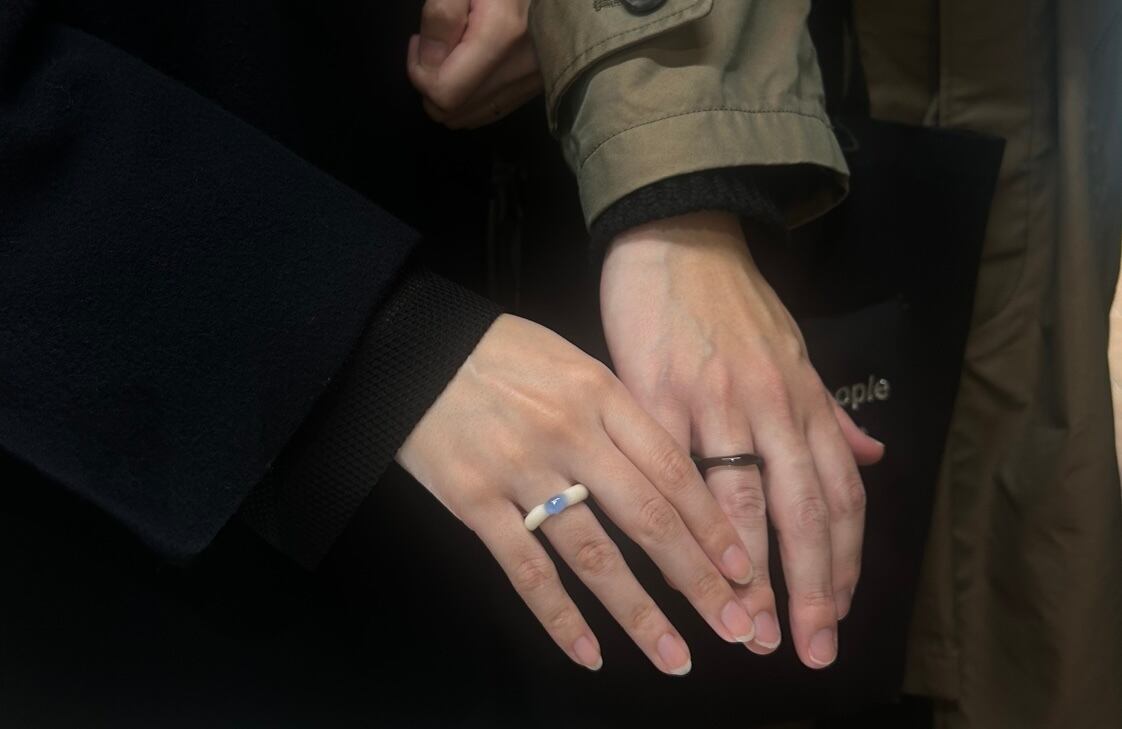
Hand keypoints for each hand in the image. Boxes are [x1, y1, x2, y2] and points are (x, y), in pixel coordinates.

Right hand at [396, 314, 758, 673]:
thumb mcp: (572, 361)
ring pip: (593, 555)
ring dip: (638, 613)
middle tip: (737, 629)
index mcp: (601, 395)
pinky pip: (524, 570)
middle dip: (698, 581)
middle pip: (648, 519)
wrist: (410, 347)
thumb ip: (619, 413)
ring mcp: (521, 470)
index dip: (714, 527)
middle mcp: (570, 434)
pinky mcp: (474, 501)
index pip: (674, 471)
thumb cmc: (498, 352)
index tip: (747, 572)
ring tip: (675, 657)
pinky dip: (559, 617)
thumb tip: (672, 470)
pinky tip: (589, 654)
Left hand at [406, 0, 540, 128]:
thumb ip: (442, 15)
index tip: (420, 40)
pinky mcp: (537, 86)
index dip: (419, 71)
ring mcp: (531, 82)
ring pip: (468, 117)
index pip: (443, 93)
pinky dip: (470, 97)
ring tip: (452, 55)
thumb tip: (428, 62)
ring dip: (449, 92)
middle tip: (433, 46)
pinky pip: (489, 111)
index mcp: (500, 36)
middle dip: (430, 84)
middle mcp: (519, 68)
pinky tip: (471, 67)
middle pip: (451, 113)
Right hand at [600, 212, 884, 668]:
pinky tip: (677, 565)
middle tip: (807, 649)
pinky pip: (671, 470)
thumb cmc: (734, 301)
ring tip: (747, 629)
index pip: (838, 494)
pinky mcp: (654, 391)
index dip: (843, 560)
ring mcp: (713, 398)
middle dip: (809, 585)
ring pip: (741, 499)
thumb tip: (875, 457)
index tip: (838, 615)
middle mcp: (771, 404)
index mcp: (803, 399)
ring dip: (748, 572)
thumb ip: (832, 411)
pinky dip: (679, 521)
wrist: (679, 233)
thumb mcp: (797, 350)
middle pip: (802, 508)